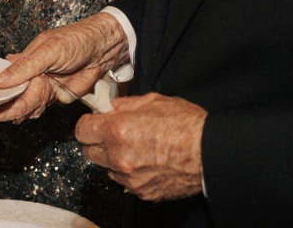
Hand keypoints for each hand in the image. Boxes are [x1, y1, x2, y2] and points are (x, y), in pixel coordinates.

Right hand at [0, 13, 128, 123]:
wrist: (104, 49)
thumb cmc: (76, 40)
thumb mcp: (48, 50)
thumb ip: (25, 67)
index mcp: (24, 61)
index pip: (4, 80)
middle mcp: (31, 75)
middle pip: (13, 97)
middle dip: (4, 107)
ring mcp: (44, 87)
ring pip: (27, 105)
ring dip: (20, 109)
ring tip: (7, 110)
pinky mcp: (57, 96)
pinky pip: (42, 108)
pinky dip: (35, 110)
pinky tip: (28, 111)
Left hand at [75, 93, 206, 200]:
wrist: (211, 153)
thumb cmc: (187, 125)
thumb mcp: (153, 101)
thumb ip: (125, 104)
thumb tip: (111, 107)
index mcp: (117, 130)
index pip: (81, 130)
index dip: (88, 124)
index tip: (94, 122)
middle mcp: (119, 156)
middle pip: (88, 151)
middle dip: (96, 142)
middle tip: (111, 135)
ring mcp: (129, 177)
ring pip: (105, 168)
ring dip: (112, 159)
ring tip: (134, 148)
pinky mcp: (141, 191)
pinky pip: (124, 182)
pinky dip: (129, 173)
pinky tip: (145, 162)